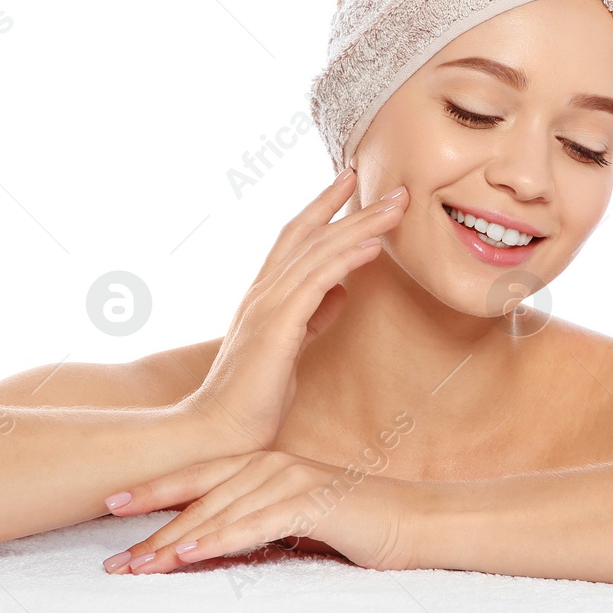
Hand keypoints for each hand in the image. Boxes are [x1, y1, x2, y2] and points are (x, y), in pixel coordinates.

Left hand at [99, 450, 420, 574]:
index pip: (198, 478)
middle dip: (152, 523)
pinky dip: (221, 537)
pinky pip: (257, 524)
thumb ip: (254, 523)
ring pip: (221, 510)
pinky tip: (192, 552)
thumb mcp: (294, 524)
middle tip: (114, 554)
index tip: (110, 506)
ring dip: (177, 539)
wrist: (417, 523)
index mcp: (265, 464)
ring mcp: (292, 479)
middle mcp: (272, 464)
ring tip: (141, 563)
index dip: (154, 491)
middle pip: (199, 494)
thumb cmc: (357, 526)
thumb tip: (209, 542)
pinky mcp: (313, 502)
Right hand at [185, 169, 405, 452]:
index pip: (295, 236)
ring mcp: (267, 306)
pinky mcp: (276, 327)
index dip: (323, 206)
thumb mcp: (290, 348)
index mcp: (264, 295)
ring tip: (394, 208)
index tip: (351, 181)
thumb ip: (312, 317)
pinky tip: (372, 246)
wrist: (218, 432)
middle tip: (391, 187)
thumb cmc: (253, 397)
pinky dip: (345, 260)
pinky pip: (317, 283)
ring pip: (318, 252)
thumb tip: (340, 293)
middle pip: (310, 234)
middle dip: (352, 207)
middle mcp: (263, 292)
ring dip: (359, 226)